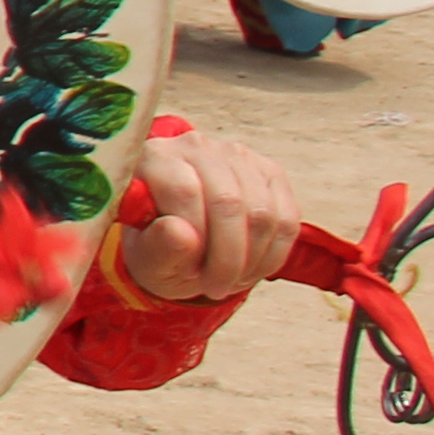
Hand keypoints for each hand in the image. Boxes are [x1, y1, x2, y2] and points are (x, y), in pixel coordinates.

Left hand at [115, 125, 300, 302]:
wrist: (181, 240)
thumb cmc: (157, 246)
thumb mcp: (147, 257)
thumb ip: (157, 246)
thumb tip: (181, 234)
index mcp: (155, 157)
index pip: (184, 192)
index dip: (194, 241)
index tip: (193, 276)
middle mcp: (196, 146)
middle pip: (228, 203)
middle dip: (227, 258)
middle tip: (216, 288)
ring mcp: (238, 156)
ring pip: (263, 214)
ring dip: (251, 260)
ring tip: (230, 280)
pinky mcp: (271, 173)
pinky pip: (286, 221)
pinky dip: (272, 256)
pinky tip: (250, 269)